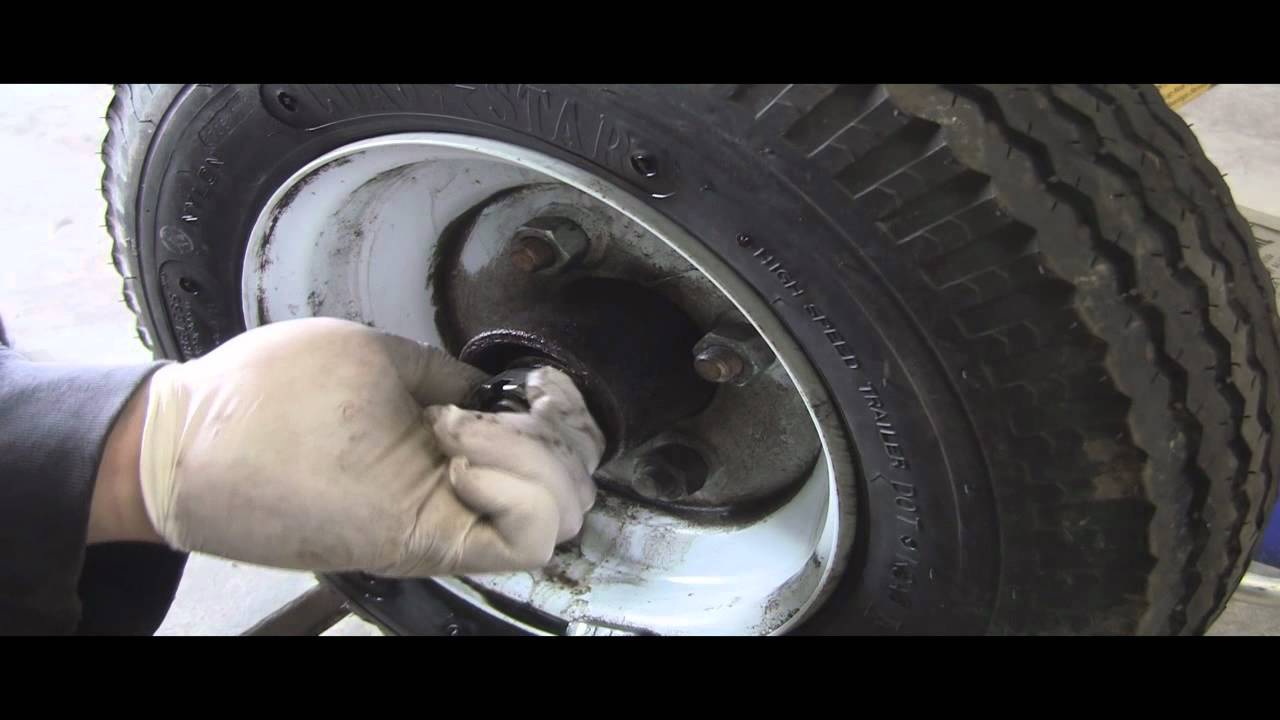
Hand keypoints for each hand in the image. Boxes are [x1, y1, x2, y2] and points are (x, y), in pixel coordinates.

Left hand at [123, 317, 602, 575]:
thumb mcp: (370, 360)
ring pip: (562, 512)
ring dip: (533, 456)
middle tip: (501, 411)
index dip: (567, 413)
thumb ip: (436, 377)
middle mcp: (459, 488)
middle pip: (574, 485)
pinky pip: (524, 539)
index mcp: (451, 444)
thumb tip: (483, 385)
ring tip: (460, 433)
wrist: (192, 443)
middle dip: (557, 434)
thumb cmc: (265, 397)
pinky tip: (462, 457)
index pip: (554, 450)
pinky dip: (520, 488)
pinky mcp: (427, 539)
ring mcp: (447, 515)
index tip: (538, 385)